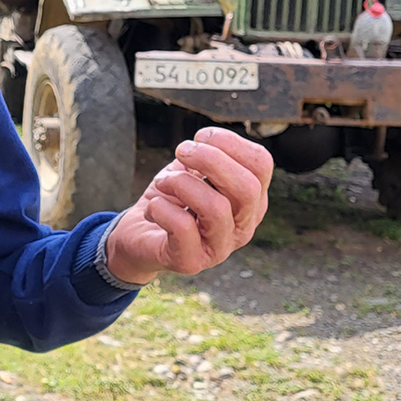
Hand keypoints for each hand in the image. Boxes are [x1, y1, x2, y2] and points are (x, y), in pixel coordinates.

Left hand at [104, 128, 274, 285]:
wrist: (139, 235)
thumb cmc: (171, 198)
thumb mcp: (192, 170)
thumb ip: (207, 157)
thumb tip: (205, 147)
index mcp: (252, 201)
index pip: (261, 164)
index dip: (230, 142)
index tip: (199, 138)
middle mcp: (244, 227)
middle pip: (248, 187)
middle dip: (210, 159)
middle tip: (181, 152)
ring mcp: (220, 248)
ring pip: (216, 207)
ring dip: (181, 183)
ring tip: (163, 182)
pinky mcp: (191, 262)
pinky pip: (182, 226)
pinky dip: (161, 207)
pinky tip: (153, 207)